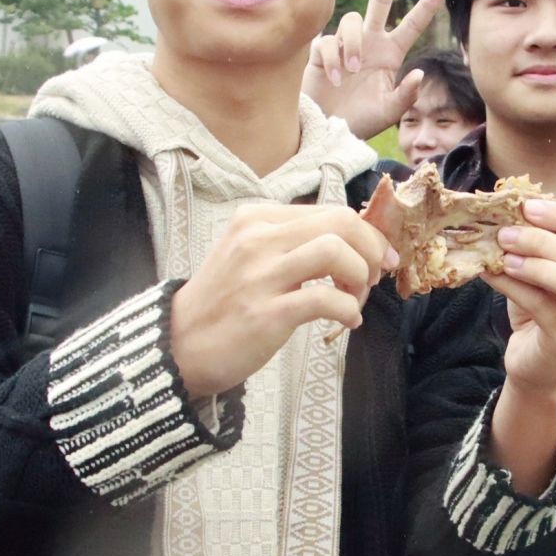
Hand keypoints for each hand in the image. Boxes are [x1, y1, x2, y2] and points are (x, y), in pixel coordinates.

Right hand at [171, 203, 395, 398]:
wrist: (179, 344)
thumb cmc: (223, 301)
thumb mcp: (250, 255)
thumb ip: (292, 243)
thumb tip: (353, 244)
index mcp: (257, 219)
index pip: (331, 211)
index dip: (366, 234)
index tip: (377, 258)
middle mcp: (257, 239)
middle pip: (340, 223)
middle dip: (372, 249)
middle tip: (375, 276)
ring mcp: (260, 275)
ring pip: (335, 251)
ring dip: (360, 276)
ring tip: (356, 299)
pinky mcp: (266, 313)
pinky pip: (326, 301)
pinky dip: (348, 311)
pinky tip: (346, 322)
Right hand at [301, 0, 448, 141]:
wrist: (325, 131)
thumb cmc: (358, 123)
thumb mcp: (388, 113)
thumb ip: (405, 96)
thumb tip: (418, 73)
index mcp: (390, 54)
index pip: (412, 23)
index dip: (427, 4)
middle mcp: (369, 42)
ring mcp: (345, 44)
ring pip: (352, 20)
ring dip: (353, 44)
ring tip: (351, 72)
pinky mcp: (321, 50)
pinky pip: (328, 40)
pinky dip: (332, 58)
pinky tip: (333, 78)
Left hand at [483, 198, 555, 398]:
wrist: (538, 361)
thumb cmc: (547, 306)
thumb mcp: (551, 267)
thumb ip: (547, 240)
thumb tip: (519, 205)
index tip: (526, 206)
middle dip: (542, 238)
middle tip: (506, 230)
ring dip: (537, 263)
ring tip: (504, 254)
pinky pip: (544, 307)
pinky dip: (515, 286)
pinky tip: (492, 274)